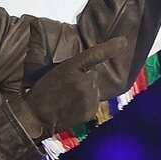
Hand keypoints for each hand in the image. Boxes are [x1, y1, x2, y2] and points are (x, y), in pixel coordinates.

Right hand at [15, 37, 130, 140]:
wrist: (37, 117)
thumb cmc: (41, 93)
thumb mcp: (52, 71)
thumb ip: (71, 67)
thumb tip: (81, 61)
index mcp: (72, 67)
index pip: (95, 54)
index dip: (110, 47)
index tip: (123, 41)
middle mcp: (84, 81)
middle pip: (93, 74)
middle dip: (84, 78)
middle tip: (66, 87)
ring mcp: (89, 97)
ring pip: (94, 89)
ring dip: (85, 91)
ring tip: (67, 98)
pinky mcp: (91, 110)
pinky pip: (93, 102)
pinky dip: (86, 104)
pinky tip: (72, 107)